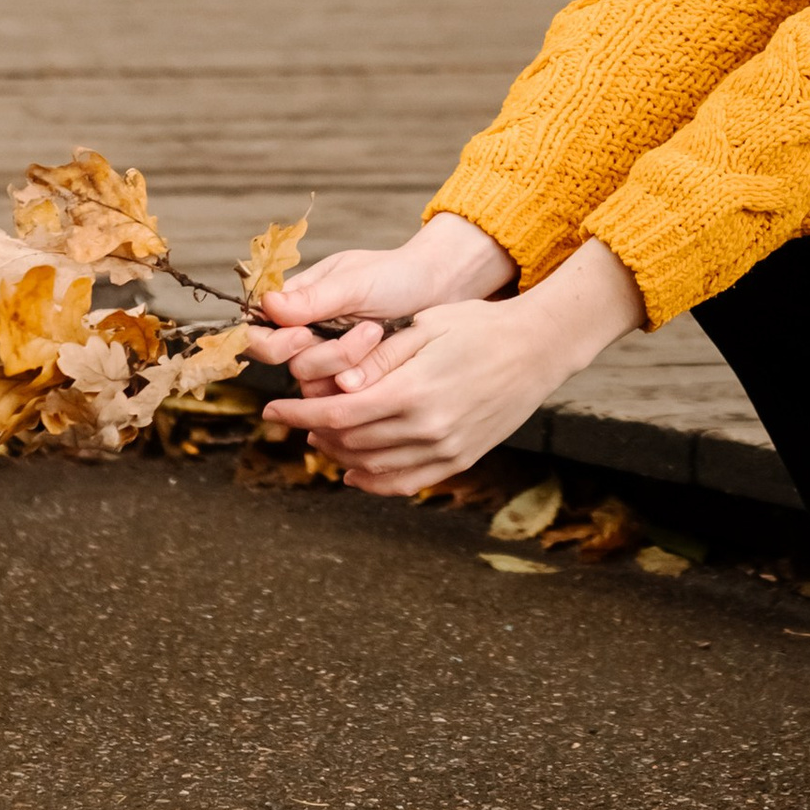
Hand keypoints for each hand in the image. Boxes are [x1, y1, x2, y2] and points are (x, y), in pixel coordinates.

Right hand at [243, 214, 516, 392]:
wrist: (439, 291)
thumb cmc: (396, 275)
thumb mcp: (356, 281)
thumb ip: (315, 298)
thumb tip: (268, 304)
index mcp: (296, 303)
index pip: (258, 333)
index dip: (274, 343)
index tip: (303, 335)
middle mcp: (306, 334)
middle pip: (290, 365)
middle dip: (328, 354)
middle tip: (368, 330)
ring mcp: (329, 361)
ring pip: (315, 386)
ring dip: (350, 365)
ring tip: (381, 335)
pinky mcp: (353, 381)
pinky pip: (342, 398)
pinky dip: (364, 382)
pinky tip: (385, 362)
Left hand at [260, 238, 645, 496]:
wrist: (537, 349)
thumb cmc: (478, 326)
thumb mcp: (423, 327)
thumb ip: (378, 360)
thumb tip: (336, 386)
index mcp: (413, 391)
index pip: (338, 415)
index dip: (299, 414)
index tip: (273, 409)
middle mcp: (429, 429)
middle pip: (351, 443)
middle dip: (314, 432)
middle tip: (294, 419)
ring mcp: (446, 450)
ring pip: (374, 468)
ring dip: (339, 456)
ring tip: (320, 439)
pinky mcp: (460, 460)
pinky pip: (407, 483)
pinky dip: (374, 481)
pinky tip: (356, 470)